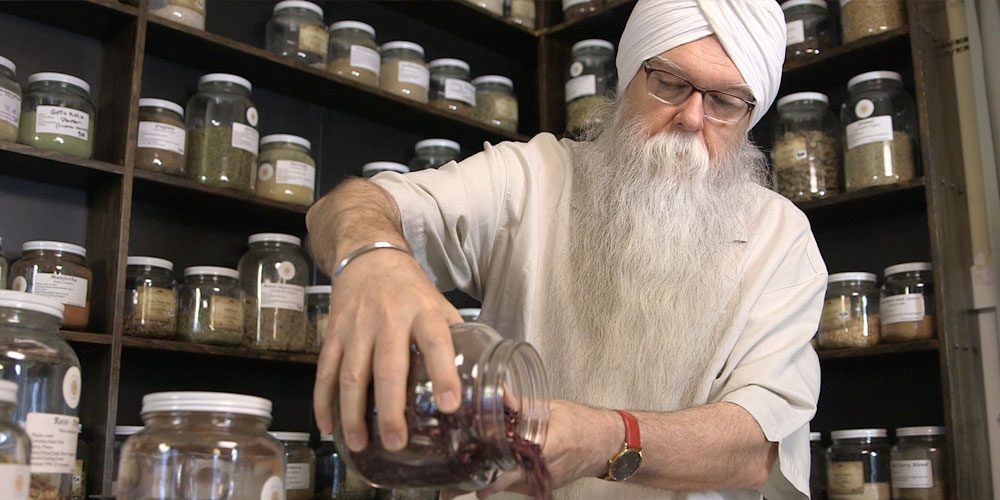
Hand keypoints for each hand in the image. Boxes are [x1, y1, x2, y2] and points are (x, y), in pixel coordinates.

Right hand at [313, 248, 463, 451]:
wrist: (369, 257)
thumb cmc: (413, 292)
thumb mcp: (445, 310)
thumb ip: (470, 351)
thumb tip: (509, 399)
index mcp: (424, 313)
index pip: (437, 342)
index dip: (444, 373)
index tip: (450, 404)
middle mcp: (389, 319)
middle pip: (388, 367)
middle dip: (390, 408)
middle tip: (396, 442)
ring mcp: (357, 327)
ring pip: (352, 374)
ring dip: (353, 413)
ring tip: (360, 444)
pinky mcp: (334, 333)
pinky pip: (325, 370)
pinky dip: (323, 400)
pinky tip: (328, 426)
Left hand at [472, 400, 619, 497]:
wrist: (606, 444)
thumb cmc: (583, 423)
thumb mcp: (551, 408)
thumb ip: (521, 407)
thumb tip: (496, 396)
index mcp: (547, 446)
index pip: (513, 462)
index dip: (490, 467)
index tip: (468, 472)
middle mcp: (543, 469)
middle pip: (505, 479)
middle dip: (480, 481)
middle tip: (454, 483)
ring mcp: (543, 481)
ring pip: (509, 485)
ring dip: (489, 481)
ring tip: (462, 479)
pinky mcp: (542, 485)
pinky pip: (518, 484)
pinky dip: (503, 480)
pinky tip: (489, 473)